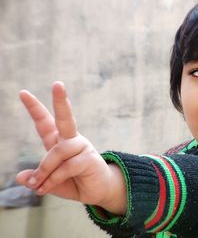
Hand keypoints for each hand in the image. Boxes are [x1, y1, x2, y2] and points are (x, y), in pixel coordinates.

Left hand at [16, 82, 125, 213]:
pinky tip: (46, 187)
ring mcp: (82, 147)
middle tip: (58, 83)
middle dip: (61, 100)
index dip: (35, 108)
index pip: (46, 122)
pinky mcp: (90, 158)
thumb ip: (36, 178)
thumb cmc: (74, 182)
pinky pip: (66, 166)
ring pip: (58, 151)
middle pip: (65, 117)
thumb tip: (21, 177)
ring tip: (38, 185)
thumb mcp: (48, 182)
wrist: (97, 192)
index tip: (23, 93)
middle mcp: (71, 140)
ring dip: (45, 169)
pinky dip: (53, 179)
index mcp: (59, 141)